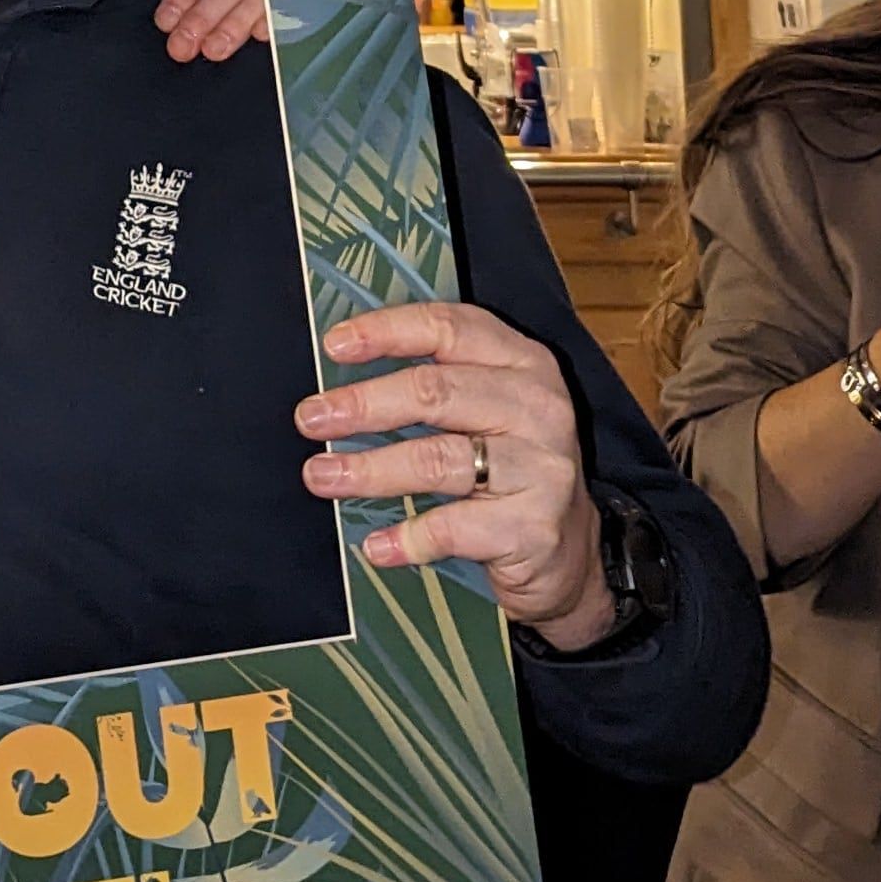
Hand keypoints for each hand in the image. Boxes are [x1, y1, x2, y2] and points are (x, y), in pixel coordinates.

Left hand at [297, 300, 613, 645]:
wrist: (570, 554)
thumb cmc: (510, 468)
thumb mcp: (489, 409)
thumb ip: (436, 381)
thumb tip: (341, 375)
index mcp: (523, 362)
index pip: (450, 327)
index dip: (387, 332)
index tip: (333, 346)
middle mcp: (537, 407)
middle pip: (436, 391)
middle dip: (364, 404)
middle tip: (310, 419)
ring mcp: (541, 468)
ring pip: (439, 459)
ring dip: (370, 469)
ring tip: (321, 476)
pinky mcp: (533, 528)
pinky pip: (455, 528)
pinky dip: (408, 537)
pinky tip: (375, 545)